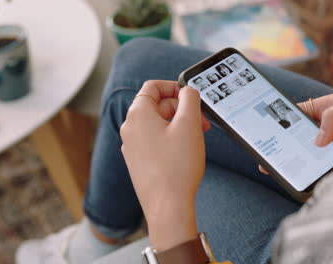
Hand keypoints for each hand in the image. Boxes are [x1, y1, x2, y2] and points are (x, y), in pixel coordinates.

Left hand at [120, 80, 209, 250]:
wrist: (168, 206)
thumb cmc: (177, 167)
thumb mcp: (189, 124)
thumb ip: (190, 99)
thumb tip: (187, 91)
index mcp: (138, 115)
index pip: (152, 87)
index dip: (174, 87)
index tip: (190, 96)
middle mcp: (130, 129)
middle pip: (157, 106)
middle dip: (182, 110)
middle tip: (202, 122)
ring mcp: (132, 147)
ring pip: (158, 125)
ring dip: (179, 125)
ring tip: (197, 138)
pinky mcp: (139, 162)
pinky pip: (155, 141)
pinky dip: (171, 140)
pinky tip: (186, 152)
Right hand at [259, 88, 332, 173]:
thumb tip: (318, 140)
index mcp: (330, 107)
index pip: (300, 111)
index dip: (283, 117)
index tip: (268, 127)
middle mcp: (331, 126)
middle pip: (301, 135)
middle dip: (284, 142)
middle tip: (269, 152)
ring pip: (310, 152)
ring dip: (296, 158)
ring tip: (280, 166)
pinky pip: (324, 166)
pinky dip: (314, 172)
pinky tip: (305, 176)